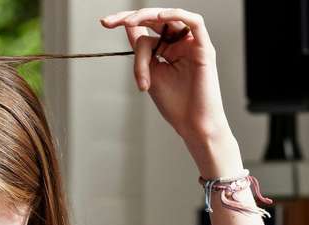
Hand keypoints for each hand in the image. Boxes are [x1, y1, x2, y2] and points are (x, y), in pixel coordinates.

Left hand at [101, 8, 241, 177]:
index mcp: (166, 49)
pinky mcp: (204, 48)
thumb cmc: (174, 104)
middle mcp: (180, 43)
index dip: (124, 21)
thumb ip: (141, 52)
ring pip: (168, 20)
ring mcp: (192, 45)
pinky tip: (160, 16)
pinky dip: (177, 15)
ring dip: (147, 17)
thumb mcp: (149, 73)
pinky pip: (195, 22)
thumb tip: (128, 27)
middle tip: (110, 22)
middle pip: (155, 18)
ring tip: (129, 23)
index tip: (104, 23)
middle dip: (131, 17)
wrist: (192, 125)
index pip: (145, 28)